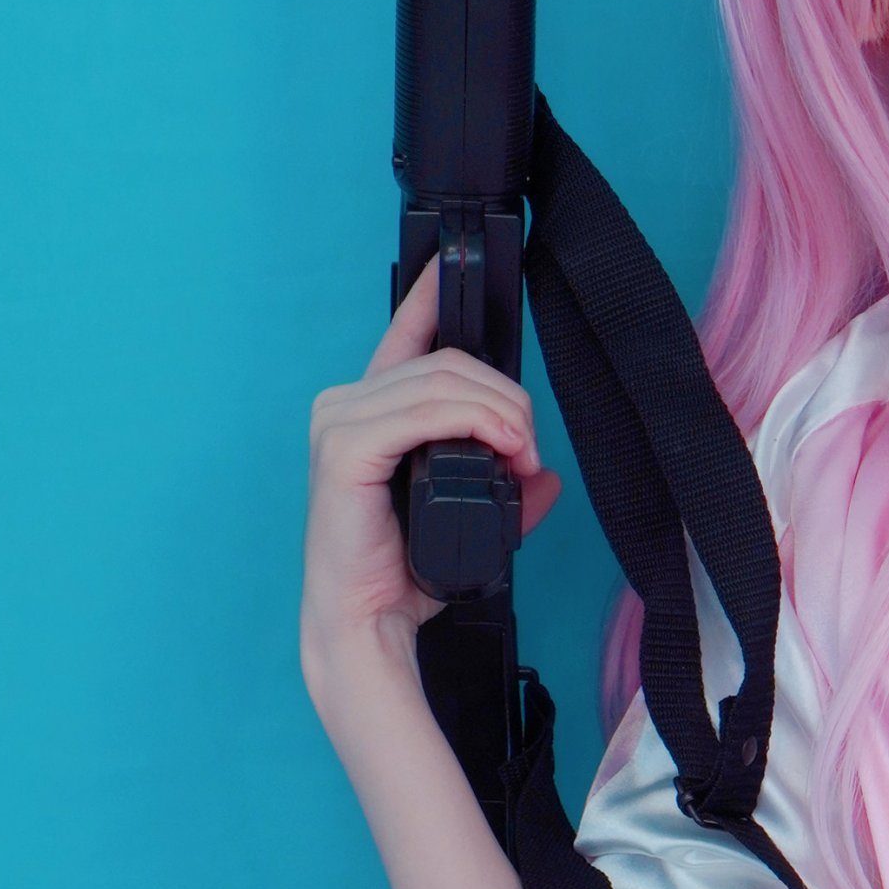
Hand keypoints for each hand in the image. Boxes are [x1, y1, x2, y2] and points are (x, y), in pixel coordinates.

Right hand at [301, 252, 564, 700]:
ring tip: (524, 457)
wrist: (369, 625)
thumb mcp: (469, 516)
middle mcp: (347, 404)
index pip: (407, 334)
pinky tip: (505, 449)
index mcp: (370, 410)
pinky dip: (476, 422)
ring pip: (444, 381)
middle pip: (448, 363)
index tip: (459, 264)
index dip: (434, 295)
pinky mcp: (345, 448)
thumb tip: (549, 477)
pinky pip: (425, 411)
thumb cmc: (404, 574)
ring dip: (502, 413)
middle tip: (532, 448)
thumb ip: (506, 490)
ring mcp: (340, 422)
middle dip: (508, 397)